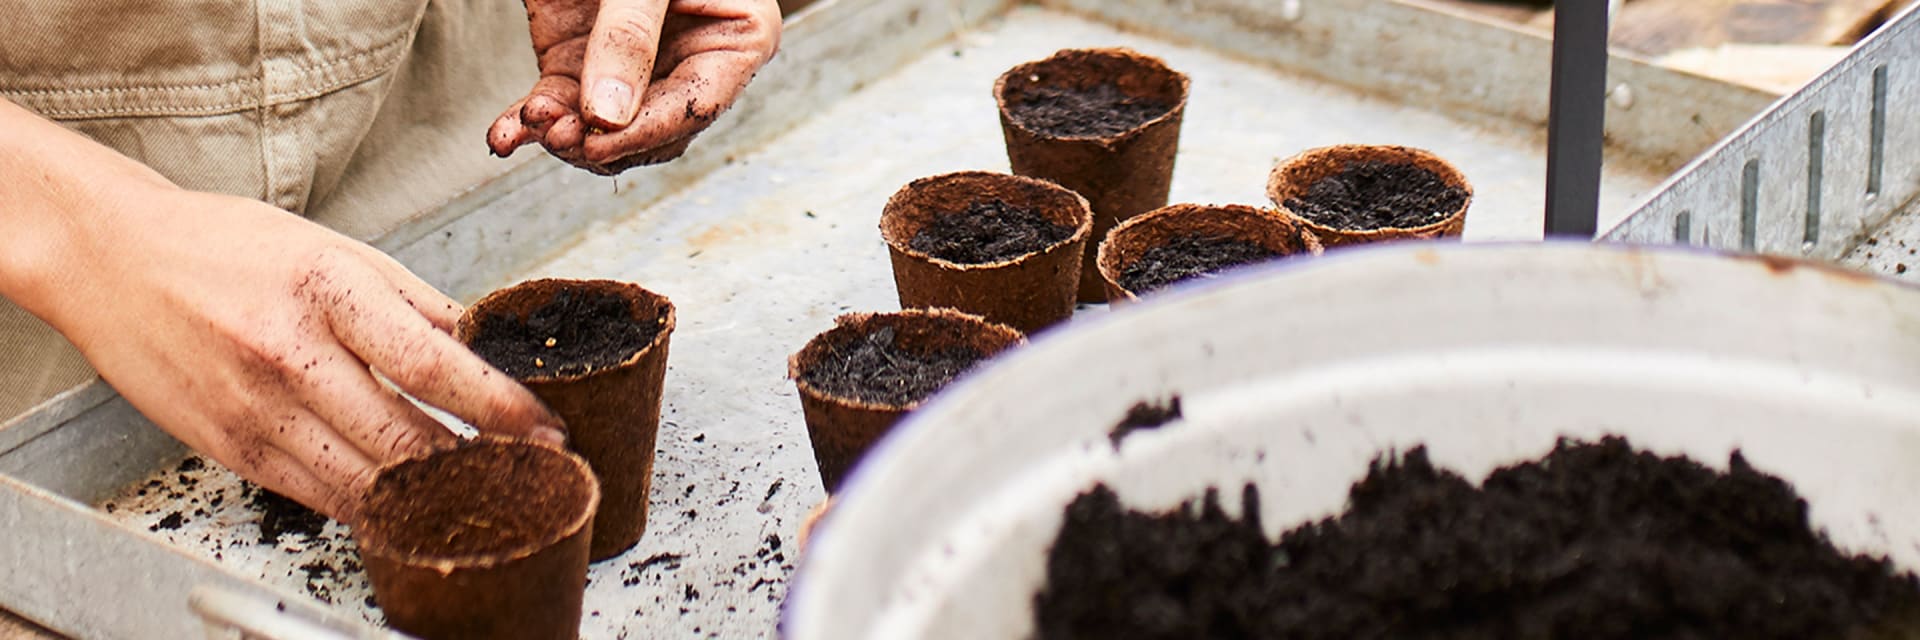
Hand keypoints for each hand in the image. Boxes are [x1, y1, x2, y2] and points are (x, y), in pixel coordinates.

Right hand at [34, 190, 564, 522]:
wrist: (110, 259)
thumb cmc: (226, 247)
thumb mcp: (334, 250)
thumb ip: (418, 304)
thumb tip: (492, 346)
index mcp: (327, 291)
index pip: (434, 364)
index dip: (502, 407)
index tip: (551, 429)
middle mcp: (290, 355)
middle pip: (407, 436)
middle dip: (483, 465)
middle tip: (535, 474)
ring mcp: (256, 410)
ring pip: (367, 482)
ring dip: (434, 497)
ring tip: (487, 495)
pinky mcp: (231, 450)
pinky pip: (320, 496)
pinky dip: (374, 506)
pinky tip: (412, 504)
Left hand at [487, 0, 781, 174]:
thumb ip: (629, 34)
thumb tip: (607, 115)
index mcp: (733, 38)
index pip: (695, 105)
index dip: (646, 130)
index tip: (600, 141)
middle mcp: (686, 62)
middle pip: (650, 130)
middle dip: (600, 140)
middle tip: (559, 133)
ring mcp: (634, 69)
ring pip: (603, 130)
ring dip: (562, 134)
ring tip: (533, 120)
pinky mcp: (584, 64)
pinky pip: (561, 105)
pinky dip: (531, 122)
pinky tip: (506, 134)